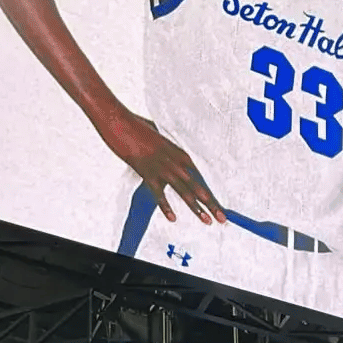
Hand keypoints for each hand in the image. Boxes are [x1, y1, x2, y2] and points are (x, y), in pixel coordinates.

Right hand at [101, 109, 225, 224]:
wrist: (120, 122)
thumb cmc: (139, 129)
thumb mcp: (160, 140)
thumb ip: (169, 153)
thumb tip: (173, 163)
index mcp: (180, 152)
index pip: (201, 176)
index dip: (211, 191)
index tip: (220, 204)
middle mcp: (175, 161)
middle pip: (197, 186)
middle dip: (211, 203)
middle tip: (222, 218)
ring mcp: (162, 167)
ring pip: (184, 191)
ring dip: (196, 207)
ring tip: (207, 220)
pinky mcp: (148, 172)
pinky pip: (159, 193)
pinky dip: (166, 207)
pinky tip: (173, 218)